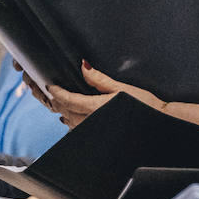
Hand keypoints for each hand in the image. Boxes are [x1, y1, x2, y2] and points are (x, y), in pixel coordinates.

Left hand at [44, 63, 162, 128]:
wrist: (157, 122)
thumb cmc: (143, 105)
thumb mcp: (121, 87)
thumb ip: (99, 78)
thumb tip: (83, 66)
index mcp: (95, 108)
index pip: (67, 100)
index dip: (56, 92)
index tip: (48, 84)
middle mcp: (90, 122)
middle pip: (63, 110)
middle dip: (51, 99)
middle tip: (41, 88)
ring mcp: (93, 130)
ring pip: (68, 120)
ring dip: (59, 109)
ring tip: (52, 99)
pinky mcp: (97, 133)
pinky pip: (76, 127)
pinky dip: (69, 119)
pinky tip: (68, 115)